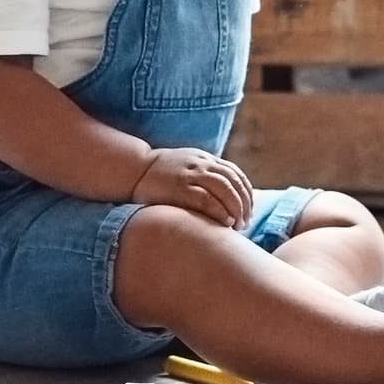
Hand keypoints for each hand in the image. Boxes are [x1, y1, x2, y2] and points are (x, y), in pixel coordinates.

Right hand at [131, 146, 256, 228]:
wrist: (134, 169)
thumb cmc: (162, 174)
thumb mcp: (187, 165)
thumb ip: (205, 174)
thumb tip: (226, 195)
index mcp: (205, 158)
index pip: (236, 174)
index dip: (246, 193)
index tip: (249, 210)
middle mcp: (201, 164)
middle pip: (233, 182)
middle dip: (244, 203)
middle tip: (246, 222)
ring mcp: (190, 175)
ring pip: (224, 189)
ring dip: (236, 208)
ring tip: (238, 225)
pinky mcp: (179, 188)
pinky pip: (206, 198)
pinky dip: (220, 209)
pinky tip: (226, 221)